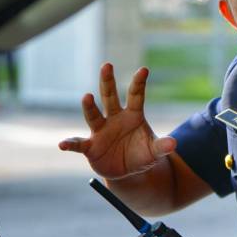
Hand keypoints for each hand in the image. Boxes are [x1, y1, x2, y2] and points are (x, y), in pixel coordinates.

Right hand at [58, 63, 175, 178]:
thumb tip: (173, 145)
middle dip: (108, 81)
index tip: (144, 69)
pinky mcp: (90, 146)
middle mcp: (114, 118)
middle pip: (110, 97)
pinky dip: (70, 144)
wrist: (128, 171)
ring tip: (87, 96)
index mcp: (133, 115)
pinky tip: (63, 145)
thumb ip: (162, 147)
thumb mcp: (154, 152)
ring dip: (89, 106)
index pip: (136, 96)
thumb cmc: (142, 155)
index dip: (139, 83)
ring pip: (93, 115)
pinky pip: (78, 143)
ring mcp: (101, 131)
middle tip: (107, 65)